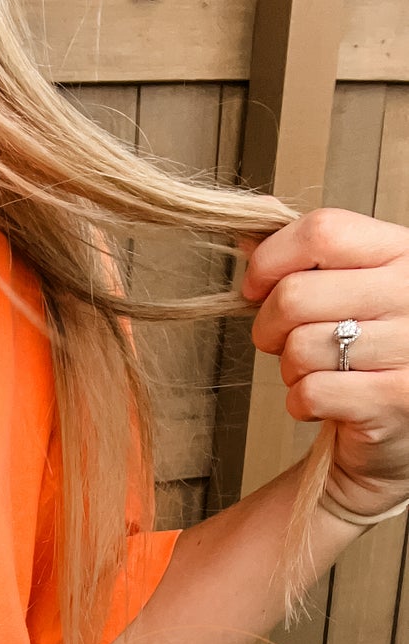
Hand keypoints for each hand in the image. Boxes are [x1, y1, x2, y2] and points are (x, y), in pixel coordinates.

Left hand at [241, 207, 408, 518]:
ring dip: (290, 368)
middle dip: (268, 326)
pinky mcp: (394, 398)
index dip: (271, 259)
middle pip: (295, 295)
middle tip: (280, 342)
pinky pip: (310, 392)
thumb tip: (250, 219)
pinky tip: (325, 401)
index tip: (255, 288)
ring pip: (298, 348)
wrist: (401, 424)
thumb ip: (305, 254)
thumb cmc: (370, 348)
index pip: (323, 231)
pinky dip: (301, 402)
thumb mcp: (351, 286)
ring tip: (316, 371)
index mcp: (404, 252)